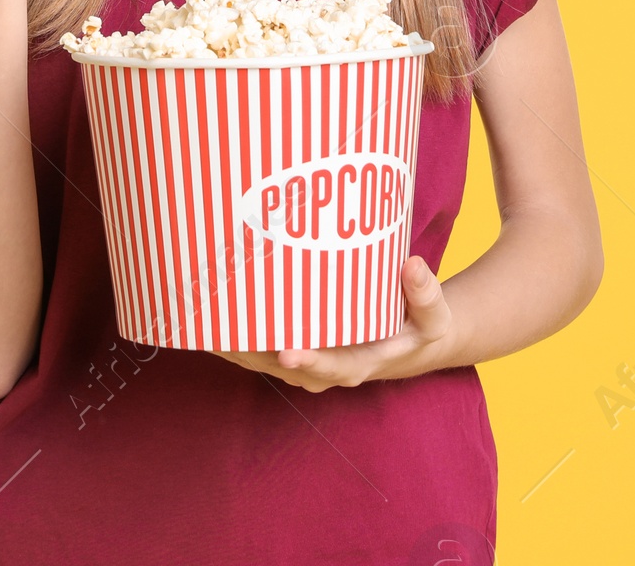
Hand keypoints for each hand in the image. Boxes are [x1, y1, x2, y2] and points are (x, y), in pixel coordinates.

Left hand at [210, 256, 458, 391]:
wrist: (412, 344)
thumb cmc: (422, 326)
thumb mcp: (434, 314)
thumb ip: (426, 293)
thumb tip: (412, 265)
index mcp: (362, 363)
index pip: (331, 367)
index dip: (309, 361)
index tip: (287, 352)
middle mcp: (327, 368)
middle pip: (282, 365)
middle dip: (250, 349)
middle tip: (219, 327)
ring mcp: (307, 362)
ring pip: (263, 359)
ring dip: (232, 343)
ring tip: (199, 318)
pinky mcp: (295, 350)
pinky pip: (259, 348)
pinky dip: (235, 335)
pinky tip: (206, 315)